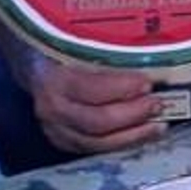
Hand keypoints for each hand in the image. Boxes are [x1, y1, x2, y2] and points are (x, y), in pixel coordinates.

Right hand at [26, 56, 165, 155]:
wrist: (33, 62)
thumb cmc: (61, 47)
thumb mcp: (74, 39)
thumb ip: (104, 48)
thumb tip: (147, 51)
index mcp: (51, 76)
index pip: (89, 88)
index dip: (121, 88)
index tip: (146, 83)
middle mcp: (50, 106)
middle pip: (95, 120)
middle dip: (131, 114)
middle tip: (157, 104)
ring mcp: (54, 128)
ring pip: (96, 142)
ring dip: (131, 135)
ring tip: (157, 125)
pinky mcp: (62, 141)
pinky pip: (94, 150)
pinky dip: (120, 144)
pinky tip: (140, 134)